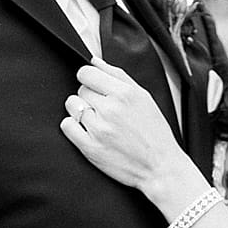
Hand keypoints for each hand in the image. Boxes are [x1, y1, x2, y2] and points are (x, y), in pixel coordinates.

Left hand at [62, 60, 196, 208]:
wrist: (160, 167)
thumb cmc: (155, 133)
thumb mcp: (144, 97)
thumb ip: (117, 75)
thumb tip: (94, 61)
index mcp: (124, 94)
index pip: (86, 73)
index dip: (89, 79)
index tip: (94, 87)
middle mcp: (110, 109)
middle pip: (80, 89)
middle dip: (90, 97)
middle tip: (105, 111)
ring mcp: (98, 129)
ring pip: (72, 106)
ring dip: (81, 112)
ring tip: (98, 122)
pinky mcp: (90, 147)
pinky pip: (67, 125)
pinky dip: (73, 127)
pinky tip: (87, 131)